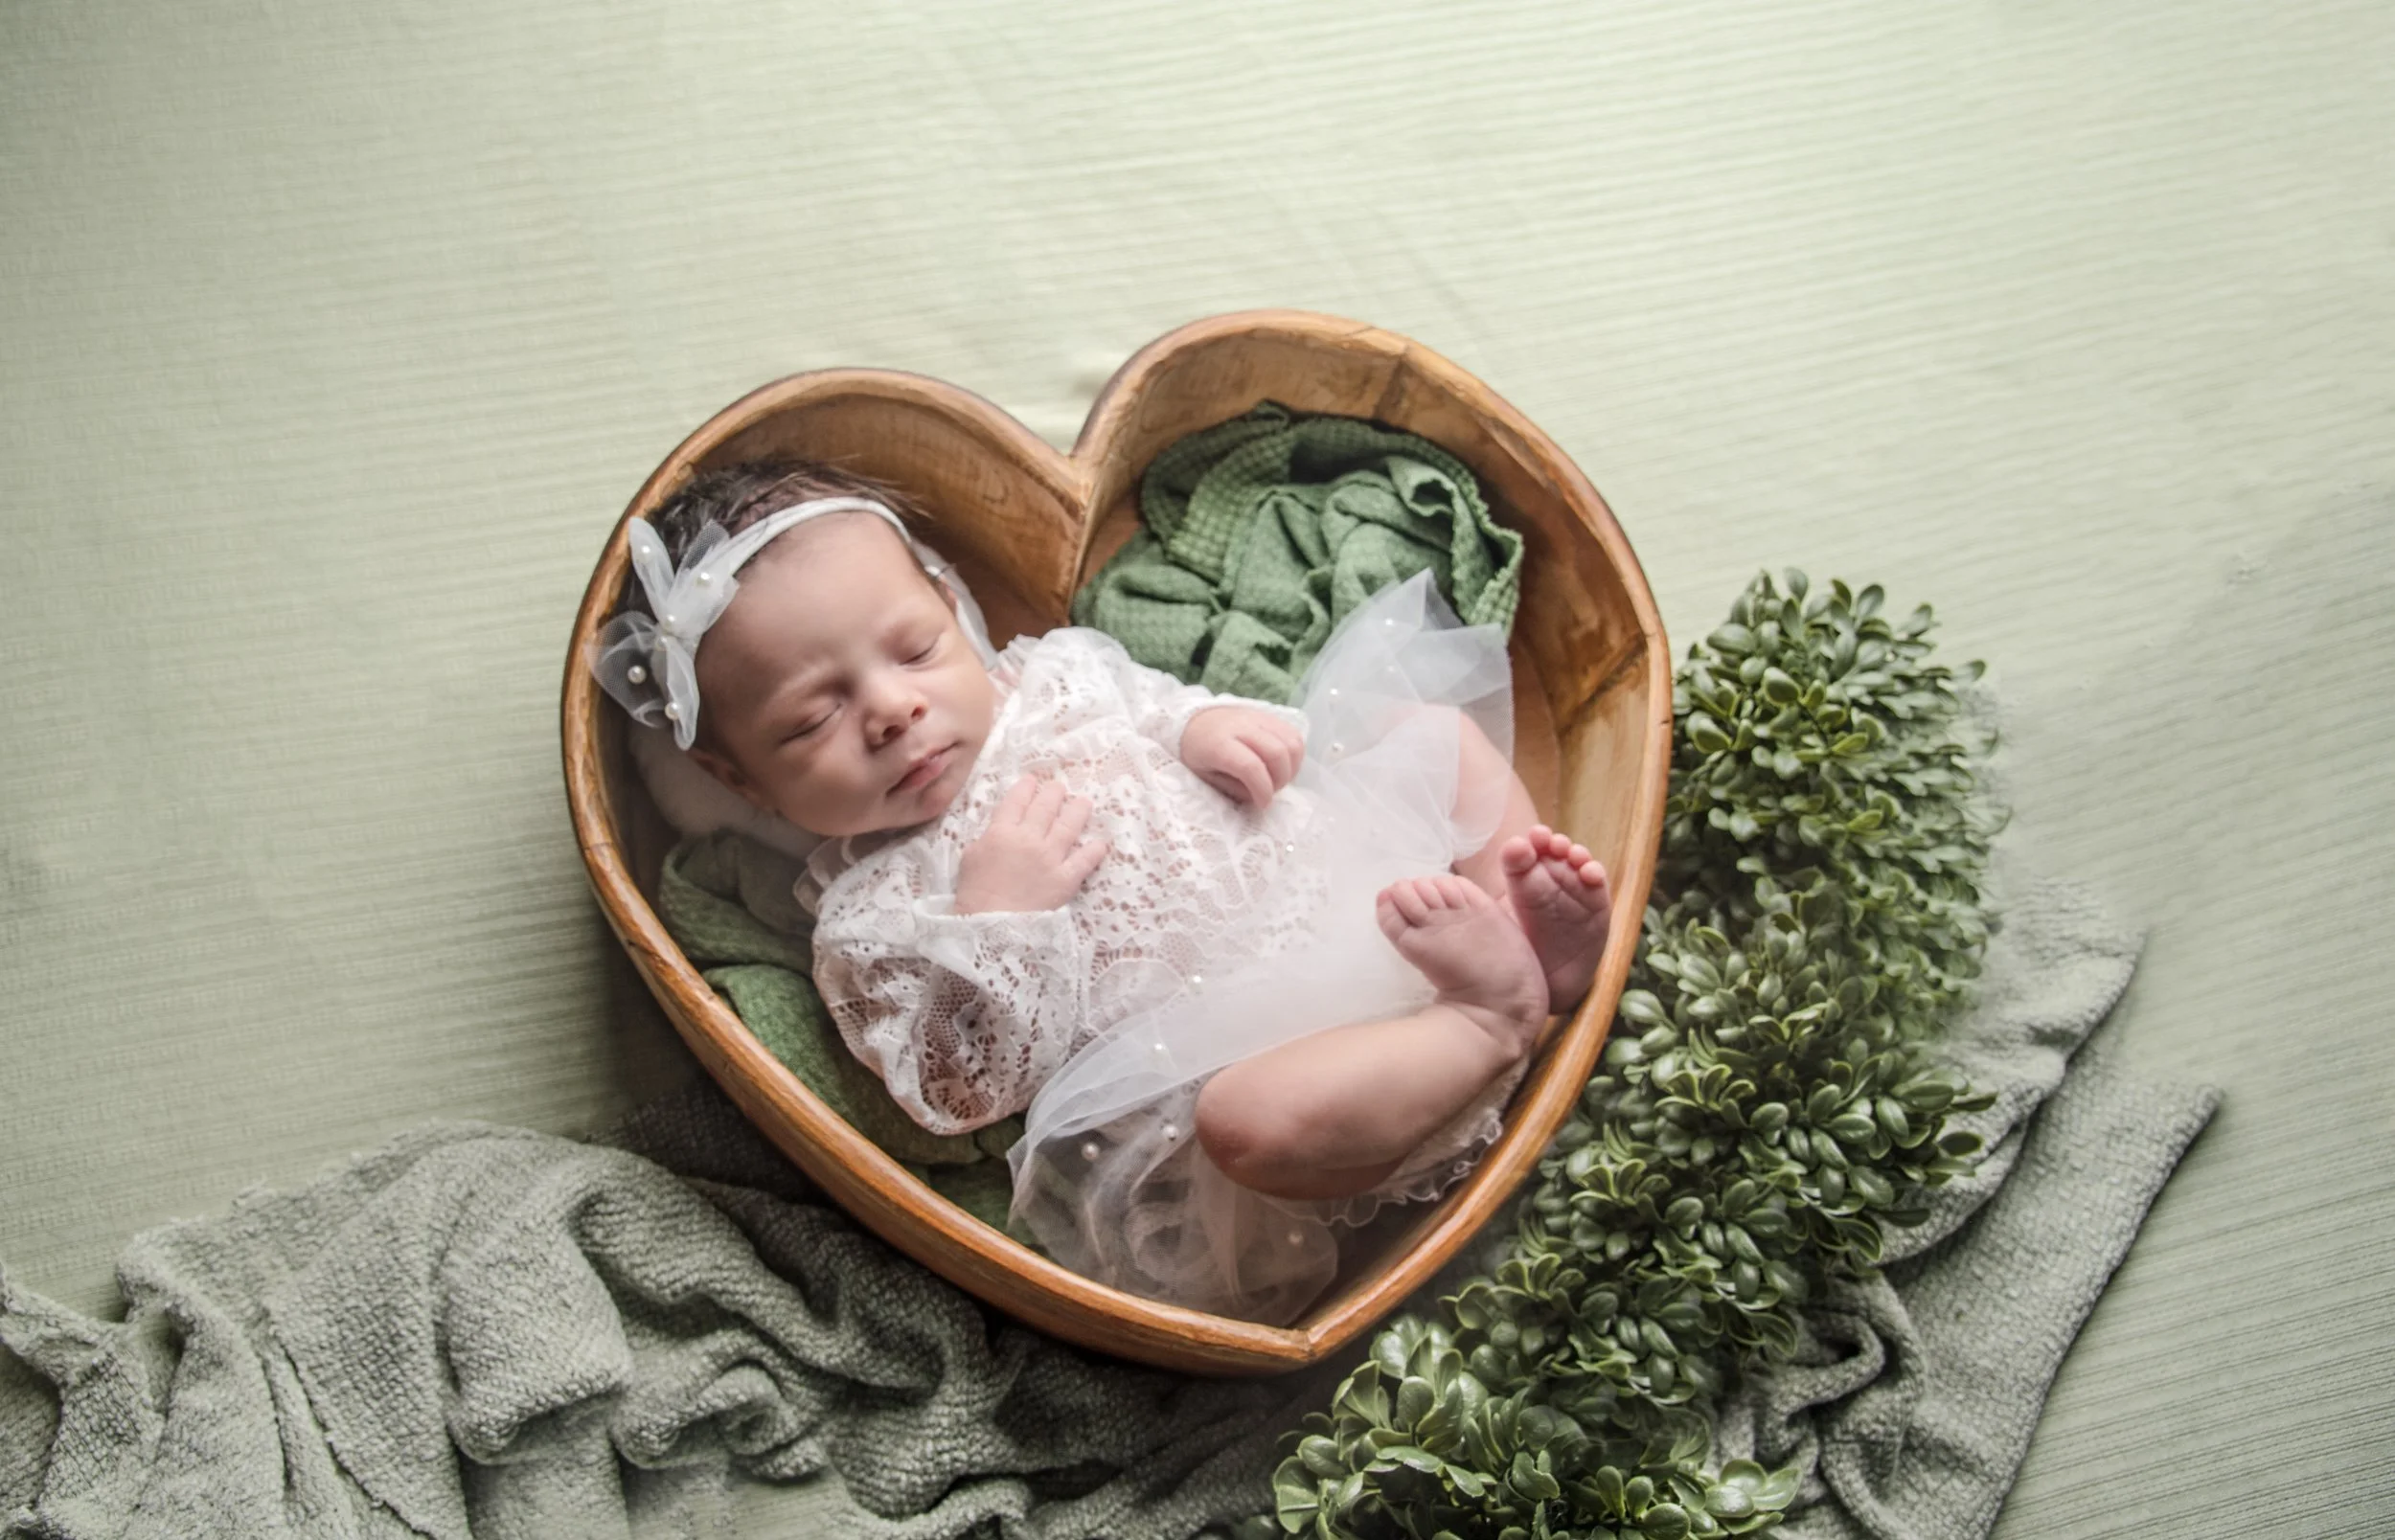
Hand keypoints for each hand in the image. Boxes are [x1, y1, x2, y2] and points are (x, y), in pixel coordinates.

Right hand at [954, 775, 1108, 914]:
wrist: (989, 926)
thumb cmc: (975, 893)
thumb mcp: (971, 857)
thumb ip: (987, 837)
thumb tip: (1001, 828)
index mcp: (1001, 832)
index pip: (1017, 799)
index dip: (1026, 786)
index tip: (1033, 781)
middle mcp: (1029, 839)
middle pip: (1046, 806)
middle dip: (1055, 792)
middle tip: (1059, 788)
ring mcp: (1050, 858)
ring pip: (1070, 825)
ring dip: (1079, 810)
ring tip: (1084, 803)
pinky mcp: (1065, 879)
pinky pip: (1085, 859)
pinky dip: (1095, 850)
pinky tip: (1100, 843)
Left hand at [1180, 705, 1304, 807]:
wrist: (1195, 721)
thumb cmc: (1198, 754)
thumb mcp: (1205, 777)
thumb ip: (1234, 789)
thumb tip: (1260, 796)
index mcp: (1219, 744)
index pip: (1251, 766)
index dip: (1263, 789)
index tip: (1263, 804)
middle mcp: (1241, 727)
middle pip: (1277, 753)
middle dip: (1280, 780)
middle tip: (1270, 792)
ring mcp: (1259, 718)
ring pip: (1292, 742)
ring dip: (1291, 768)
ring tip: (1278, 779)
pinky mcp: (1270, 716)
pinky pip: (1294, 735)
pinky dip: (1295, 755)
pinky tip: (1283, 766)